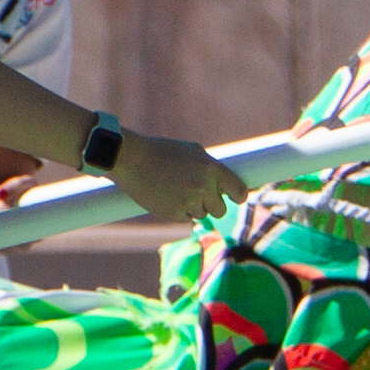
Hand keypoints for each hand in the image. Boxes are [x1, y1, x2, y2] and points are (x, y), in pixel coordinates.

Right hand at [108, 130, 230, 225]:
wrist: (131, 159)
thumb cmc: (161, 151)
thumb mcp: (191, 151)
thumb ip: (210, 167)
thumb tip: (226, 184)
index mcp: (211, 168)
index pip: (238, 190)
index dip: (238, 196)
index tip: (236, 198)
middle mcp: (203, 187)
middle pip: (220, 209)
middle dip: (212, 205)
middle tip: (198, 195)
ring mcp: (189, 202)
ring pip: (202, 215)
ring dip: (193, 207)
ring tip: (174, 190)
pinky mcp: (173, 213)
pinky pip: (184, 218)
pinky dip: (178, 211)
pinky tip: (165, 196)